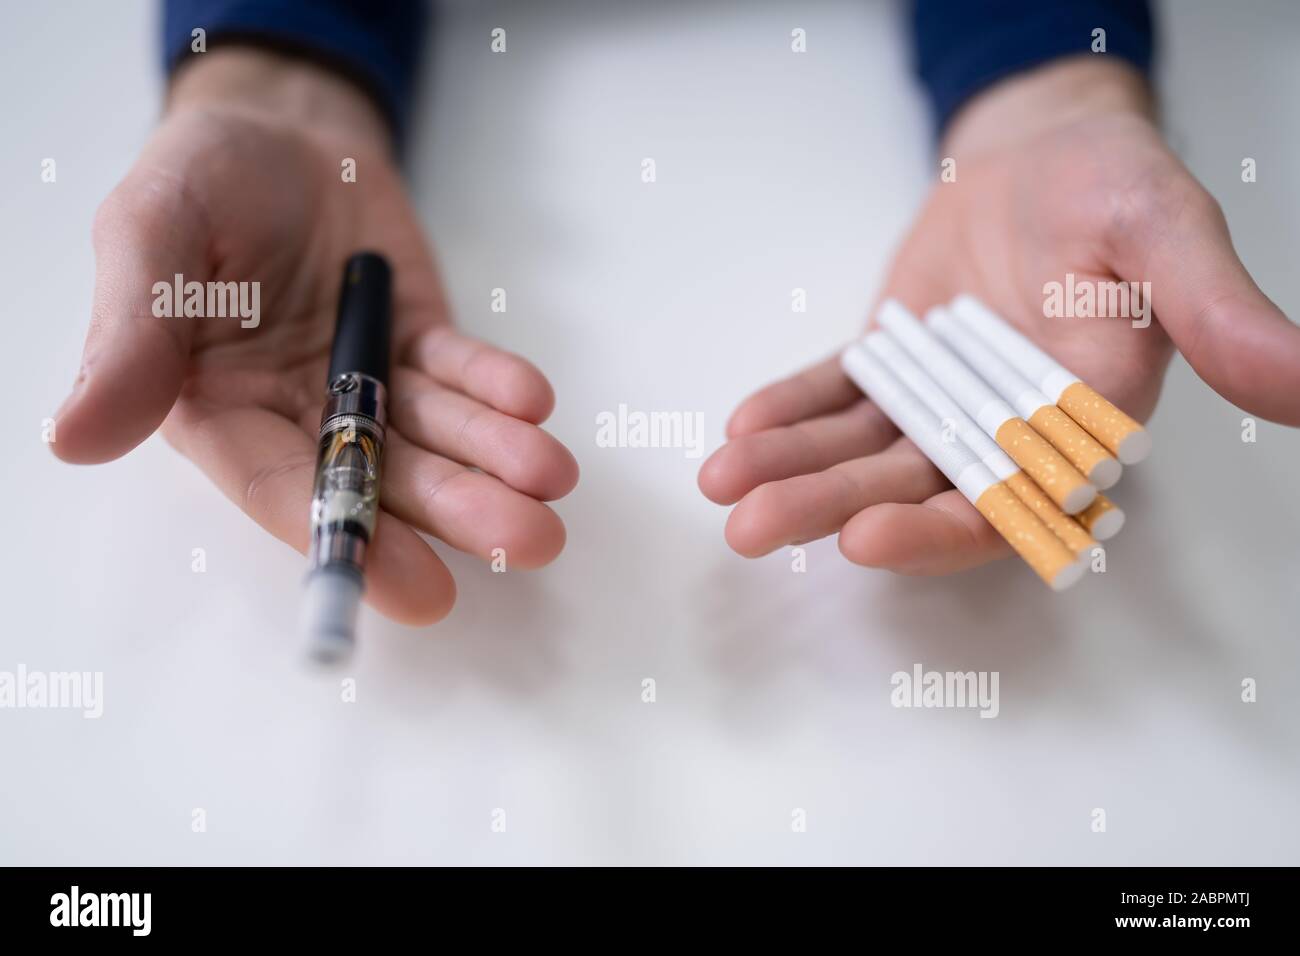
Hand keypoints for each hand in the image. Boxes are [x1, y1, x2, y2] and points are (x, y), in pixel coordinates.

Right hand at [52, 49, 577, 624]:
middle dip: (454, 511)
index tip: (419, 591)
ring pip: (436, 435)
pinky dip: (497, 388)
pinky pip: (461, 372)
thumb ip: (129, 337)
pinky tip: (532, 401)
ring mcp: (370, 380)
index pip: (285, 489)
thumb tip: (72, 439)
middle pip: (383, 477)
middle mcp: (301, 414)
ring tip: (551, 478)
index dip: (350, 541)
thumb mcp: (147, 237)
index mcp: (222, 411)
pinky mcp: (420, 342)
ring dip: (496, 459)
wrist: (278, 127)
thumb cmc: (197, 179)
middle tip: (526, 539)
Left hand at [700, 57, 1299, 574]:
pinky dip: (792, 415)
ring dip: (795, 472)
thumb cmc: (1112, 187)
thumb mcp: (1166, 232)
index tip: (864, 536)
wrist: (1044, 153)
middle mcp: (1007, 428)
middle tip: (753, 529)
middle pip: (916, 488)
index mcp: (1079, 420)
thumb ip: (1215, 311)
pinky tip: (741, 432)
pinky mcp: (899, 369)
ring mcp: (945, 402)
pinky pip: (840, 400)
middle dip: (832, 509)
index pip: (1011, 501)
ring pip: (865, 453)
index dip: (941, 527)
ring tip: (723, 485)